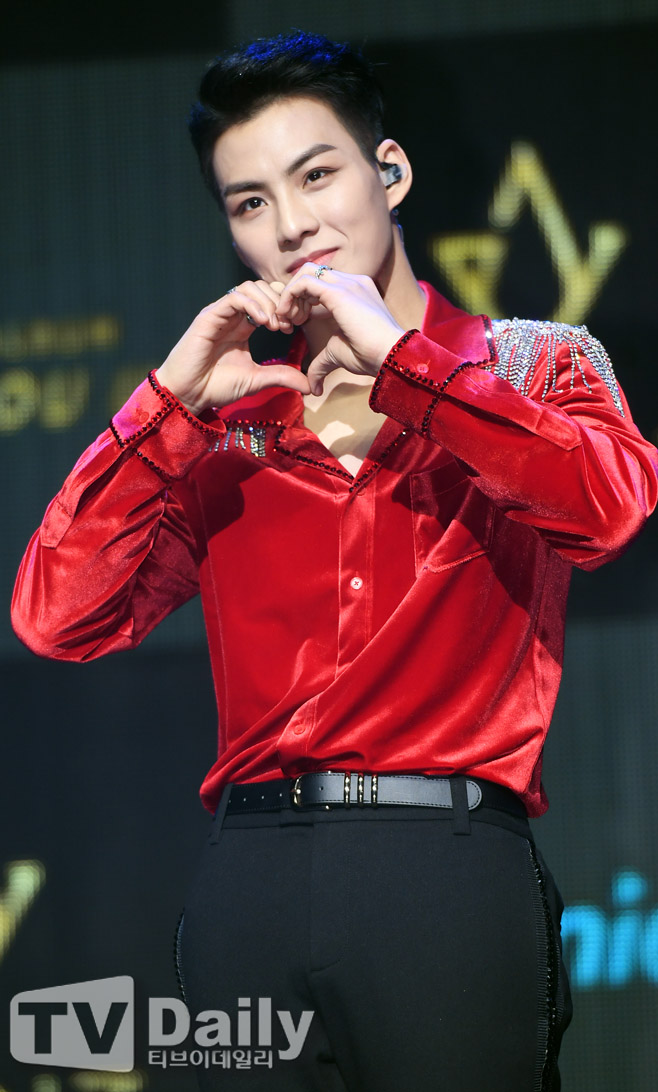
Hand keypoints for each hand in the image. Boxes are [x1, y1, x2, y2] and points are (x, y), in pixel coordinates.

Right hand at [155, 280, 312, 415]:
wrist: (188, 395)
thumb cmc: (216, 386)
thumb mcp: (257, 380)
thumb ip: (282, 377)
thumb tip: (310, 386)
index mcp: (243, 326)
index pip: (268, 300)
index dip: (284, 308)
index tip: (294, 328)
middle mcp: (232, 316)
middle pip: (261, 288)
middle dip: (280, 302)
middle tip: (288, 325)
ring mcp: (220, 314)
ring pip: (248, 287)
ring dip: (268, 302)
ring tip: (276, 325)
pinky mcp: (208, 316)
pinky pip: (234, 298)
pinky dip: (253, 305)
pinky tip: (264, 324)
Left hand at [275, 264, 404, 394]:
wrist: (390, 356)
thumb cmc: (370, 356)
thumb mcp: (338, 355)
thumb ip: (321, 364)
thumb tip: (314, 388)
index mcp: (355, 291)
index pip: (321, 282)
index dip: (302, 300)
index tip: (297, 324)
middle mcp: (352, 282)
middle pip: (311, 272)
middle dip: (294, 294)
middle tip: (291, 321)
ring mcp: (347, 283)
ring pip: (306, 273)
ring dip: (290, 295)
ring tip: (290, 321)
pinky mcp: (338, 292)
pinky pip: (304, 283)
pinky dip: (290, 297)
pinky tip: (292, 318)